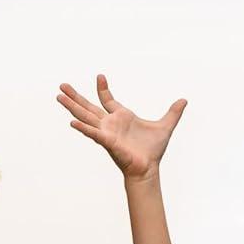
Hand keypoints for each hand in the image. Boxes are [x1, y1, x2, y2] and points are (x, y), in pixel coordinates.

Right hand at [57, 74, 186, 180]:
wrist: (149, 168)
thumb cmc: (153, 150)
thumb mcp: (165, 126)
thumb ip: (173, 113)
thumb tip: (184, 100)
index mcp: (122, 116)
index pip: (107, 100)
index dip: (103, 88)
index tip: (100, 76)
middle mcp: (110, 123)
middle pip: (88, 106)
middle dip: (75, 96)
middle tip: (61, 85)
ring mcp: (106, 132)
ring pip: (85, 117)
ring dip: (72, 107)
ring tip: (59, 96)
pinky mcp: (107, 142)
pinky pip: (93, 133)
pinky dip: (83, 128)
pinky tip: (72, 122)